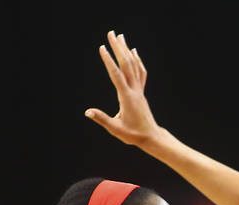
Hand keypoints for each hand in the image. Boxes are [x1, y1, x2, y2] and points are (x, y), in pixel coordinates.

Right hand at [85, 31, 159, 147]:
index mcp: (126, 97)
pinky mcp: (141, 92)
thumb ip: (102, 119)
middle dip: (118, 48)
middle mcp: (134, 90)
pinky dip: (137, 60)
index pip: (116, 75)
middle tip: (111, 33)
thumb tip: (87, 112)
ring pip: (134, 66)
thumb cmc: (133, 135)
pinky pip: (140, 72)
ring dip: (126, 50)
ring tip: (120, 36)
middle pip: (126, 65)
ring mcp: (139, 90)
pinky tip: (134, 51)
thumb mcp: (116, 129)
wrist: (151, 137)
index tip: (102, 48)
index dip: (109, 61)